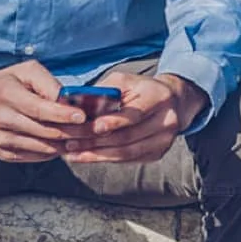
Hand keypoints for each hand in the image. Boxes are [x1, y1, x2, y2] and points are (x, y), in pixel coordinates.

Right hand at [0, 61, 84, 162]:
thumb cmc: (4, 84)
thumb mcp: (24, 72)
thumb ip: (48, 83)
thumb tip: (70, 99)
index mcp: (6, 95)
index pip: (39, 108)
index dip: (63, 114)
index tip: (83, 116)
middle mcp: (1, 119)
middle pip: (44, 130)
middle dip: (73, 131)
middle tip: (95, 128)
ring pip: (41, 146)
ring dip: (66, 144)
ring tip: (85, 137)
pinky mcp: (1, 153)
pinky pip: (34, 156)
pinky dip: (52, 151)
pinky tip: (65, 144)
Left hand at [63, 72, 207, 163]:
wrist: (171, 101)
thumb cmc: (140, 89)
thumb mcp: (124, 81)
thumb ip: (103, 92)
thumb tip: (77, 108)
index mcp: (159, 97)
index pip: (135, 114)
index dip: (113, 122)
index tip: (92, 127)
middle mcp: (167, 120)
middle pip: (127, 137)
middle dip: (94, 141)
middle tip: (69, 142)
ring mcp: (164, 139)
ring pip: (125, 152)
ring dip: (96, 154)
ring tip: (72, 153)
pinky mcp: (158, 152)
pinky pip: (128, 159)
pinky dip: (105, 159)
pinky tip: (87, 156)